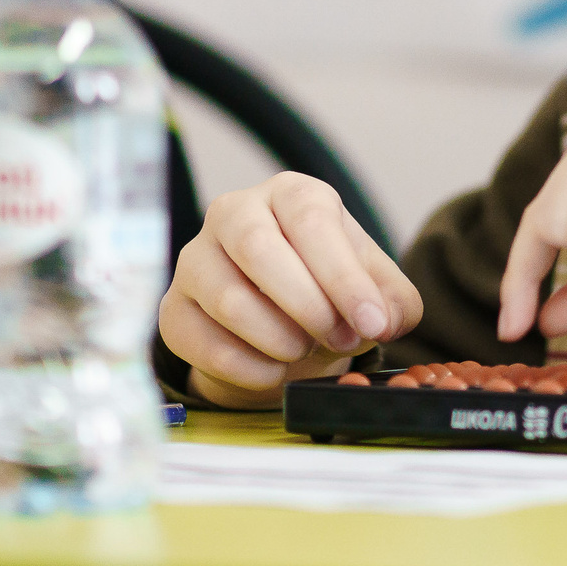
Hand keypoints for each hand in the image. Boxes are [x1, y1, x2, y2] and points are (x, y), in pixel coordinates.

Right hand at [159, 172, 420, 408]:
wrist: (277, 325)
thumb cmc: (324, 289)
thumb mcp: (370, 286)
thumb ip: (393, 299)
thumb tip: (388, 318)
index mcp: (290, 194)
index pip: (312, 220)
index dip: (344, 276)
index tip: (373, 323)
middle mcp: (234, 213)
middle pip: (260, 248)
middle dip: (309, 304)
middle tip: (341, 340)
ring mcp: (196, 259)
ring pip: (228, 298)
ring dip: (278, 337)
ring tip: (305, 352)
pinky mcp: (173, 309)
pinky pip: (202, 341)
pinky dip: (247, 367)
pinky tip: (273, 371)